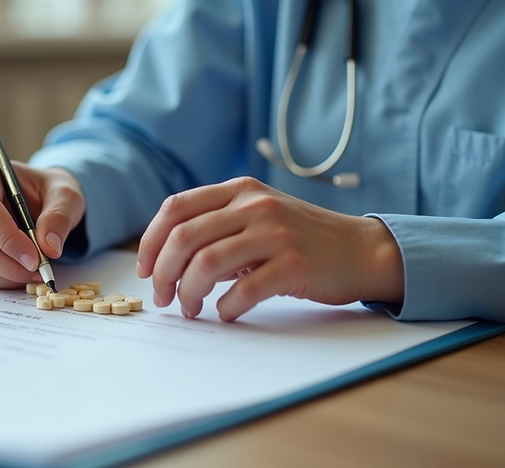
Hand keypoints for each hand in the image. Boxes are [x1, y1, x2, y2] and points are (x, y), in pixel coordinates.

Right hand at [0, 160, 85, 287]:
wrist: (46, 201)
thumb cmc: (50, 191)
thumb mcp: (66, 196)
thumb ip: (59, 217)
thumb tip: (49, 247)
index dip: (6, 236)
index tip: (34, 256)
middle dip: (7, 263)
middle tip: (39, 269)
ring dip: (7, 274)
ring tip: (37, 270)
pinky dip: (3, 279)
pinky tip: (25, 271)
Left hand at [136, 177, 403, 320]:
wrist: (361, 250)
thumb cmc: (302, 238)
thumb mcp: (258, 216)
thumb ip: (217, 226)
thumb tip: (167, 260)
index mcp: (239, 191)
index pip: (175, 209)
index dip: (150, 241)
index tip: (143, 269)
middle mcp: (253, 206)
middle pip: (183, 239)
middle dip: (162, 274)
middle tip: (164, 298)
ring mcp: (274, 233)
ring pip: (206, 264)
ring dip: (189, 294)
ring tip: (192, 309)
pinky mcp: (293, 264)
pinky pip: (242, 290)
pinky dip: (226, 307)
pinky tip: (227, 312)